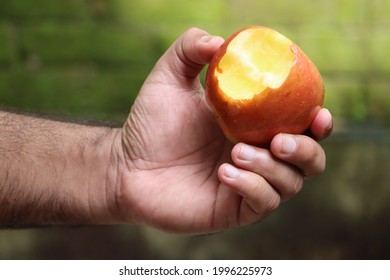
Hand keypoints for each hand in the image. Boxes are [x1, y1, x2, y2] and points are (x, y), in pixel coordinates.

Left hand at [116, 28, 332, 233]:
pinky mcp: (234, 210)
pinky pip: (263, 202)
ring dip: (270, 167)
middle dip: (305, 150)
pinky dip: (252, 186)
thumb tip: (219, 40)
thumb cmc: (150, 124)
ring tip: (235, 151)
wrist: (126, 165)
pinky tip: (224, 172)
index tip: (318, 113)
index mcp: (253, 126)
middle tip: (278, 140)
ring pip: (290, 184)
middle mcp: (258, 156)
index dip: (319, 122)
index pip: (301, 127)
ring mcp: (248, 185)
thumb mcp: (169, 77)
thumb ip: (191, 48)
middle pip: (310, 160)